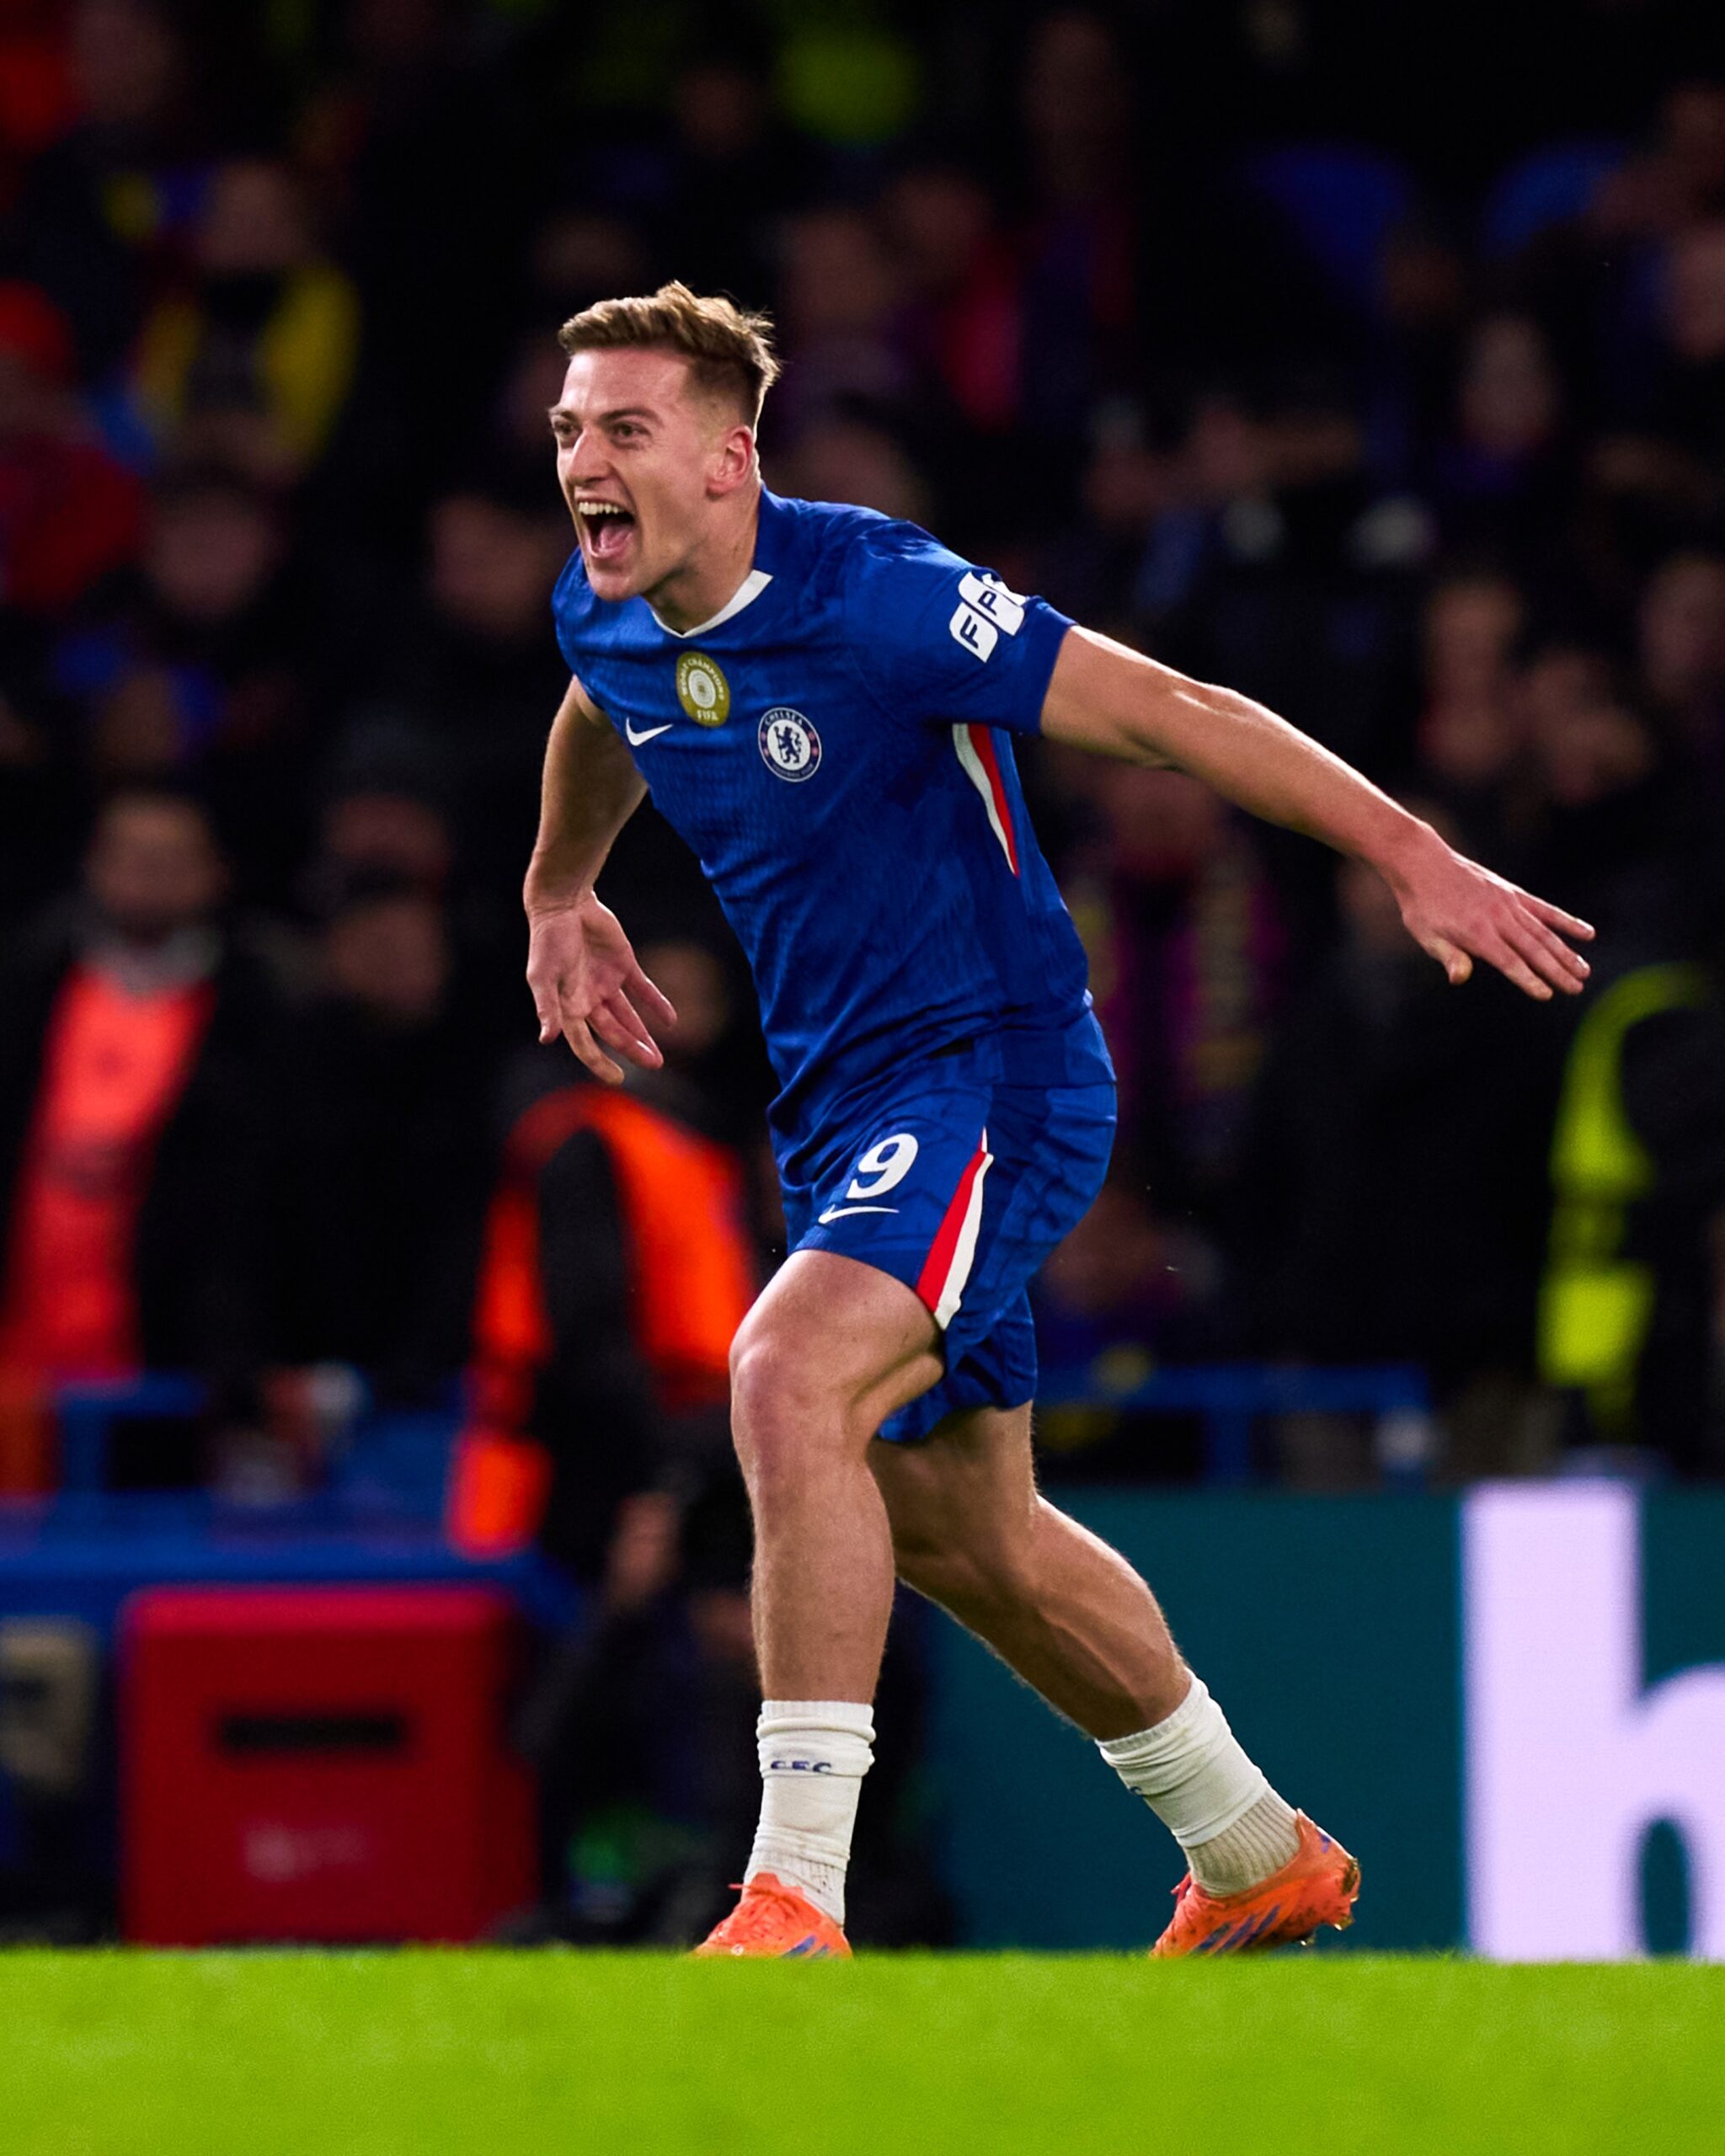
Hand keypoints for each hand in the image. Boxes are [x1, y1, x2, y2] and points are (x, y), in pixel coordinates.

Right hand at [525, 891, 677, 1081]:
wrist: (564, 903)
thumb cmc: (547, 940)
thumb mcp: (543, 976)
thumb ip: (547, 1007)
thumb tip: (546, 1039)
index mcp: (568, 1006)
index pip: (585, 1044)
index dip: (599, 1062)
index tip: (618, 1078)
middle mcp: (588, 999)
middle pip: (614, 1033)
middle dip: (632, 1050)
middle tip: (655, 1065)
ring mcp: (607, 982)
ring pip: (629, 1016)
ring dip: (644, 1035)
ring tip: (659, 1056)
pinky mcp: (623, 965)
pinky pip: (643, 990)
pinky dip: (656, 1004)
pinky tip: (670, 1020)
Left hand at [1390, 831, 1594, 1000]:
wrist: (1424, 863)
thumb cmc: (1422, 906)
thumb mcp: (1426, 935)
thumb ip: (1448, 956)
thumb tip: (1459, 978)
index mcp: (1477, 933)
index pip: (1509, 961)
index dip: (1528, 979)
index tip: (1547, 994)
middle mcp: (1498, 918)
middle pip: (1533, 949)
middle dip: (1557, 970)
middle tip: (1577, 989)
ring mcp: (1508, 903)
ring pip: (1544, 932)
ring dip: (1566, 952)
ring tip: (1584, 971)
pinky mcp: (1513, 893)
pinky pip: (1544, 910)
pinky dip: (1565, 921)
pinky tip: (1586, 933)